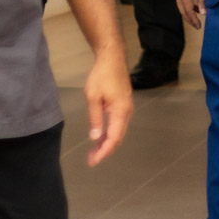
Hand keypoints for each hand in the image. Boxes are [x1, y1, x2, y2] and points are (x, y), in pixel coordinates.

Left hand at [83, 50, 133, 165]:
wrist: (112, 57)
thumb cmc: (101, 75)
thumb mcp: (93, 97)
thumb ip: (95, 118)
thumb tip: (95, 138)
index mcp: (120, 111)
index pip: (113, 138)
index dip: (104, 152)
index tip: (93, 161)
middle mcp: (127, 112)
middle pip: (118, 137)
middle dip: (105, 150)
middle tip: (90, 160)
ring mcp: (127, 108)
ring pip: (119, 131)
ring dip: (107, 142)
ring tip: (93, 151)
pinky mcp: (123, 104)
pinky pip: (118, 124)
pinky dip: (110, 133)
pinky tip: (100, 136)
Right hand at [173, 0, 206, 29]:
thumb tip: (203, 12)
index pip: (188, 10)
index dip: (193, 19)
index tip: (199, 26)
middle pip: (182, 10)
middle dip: (189, 18)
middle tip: (197, 25)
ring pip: (180, 4)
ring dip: (188, 11)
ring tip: (197, 16)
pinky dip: (187, 4)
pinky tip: (194, 5)